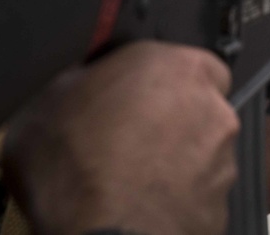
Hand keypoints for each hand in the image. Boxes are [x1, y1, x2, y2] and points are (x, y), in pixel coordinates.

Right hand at [3, 41, 238, 234]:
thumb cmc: (71, 165)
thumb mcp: (45, 101)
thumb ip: (81, 78)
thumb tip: (83, 78)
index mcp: (176, 67)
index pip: (187, 62)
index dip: (159, 81)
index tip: (132, 98)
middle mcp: (213, 106)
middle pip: (198, 106)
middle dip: (171, 119)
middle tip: (129, 140)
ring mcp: (224, 157)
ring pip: (203, 151)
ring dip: (177, 159)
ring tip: (132, 180)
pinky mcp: (222, 204)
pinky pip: (200, 193)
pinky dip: (179, 198)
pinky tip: (143, 206)